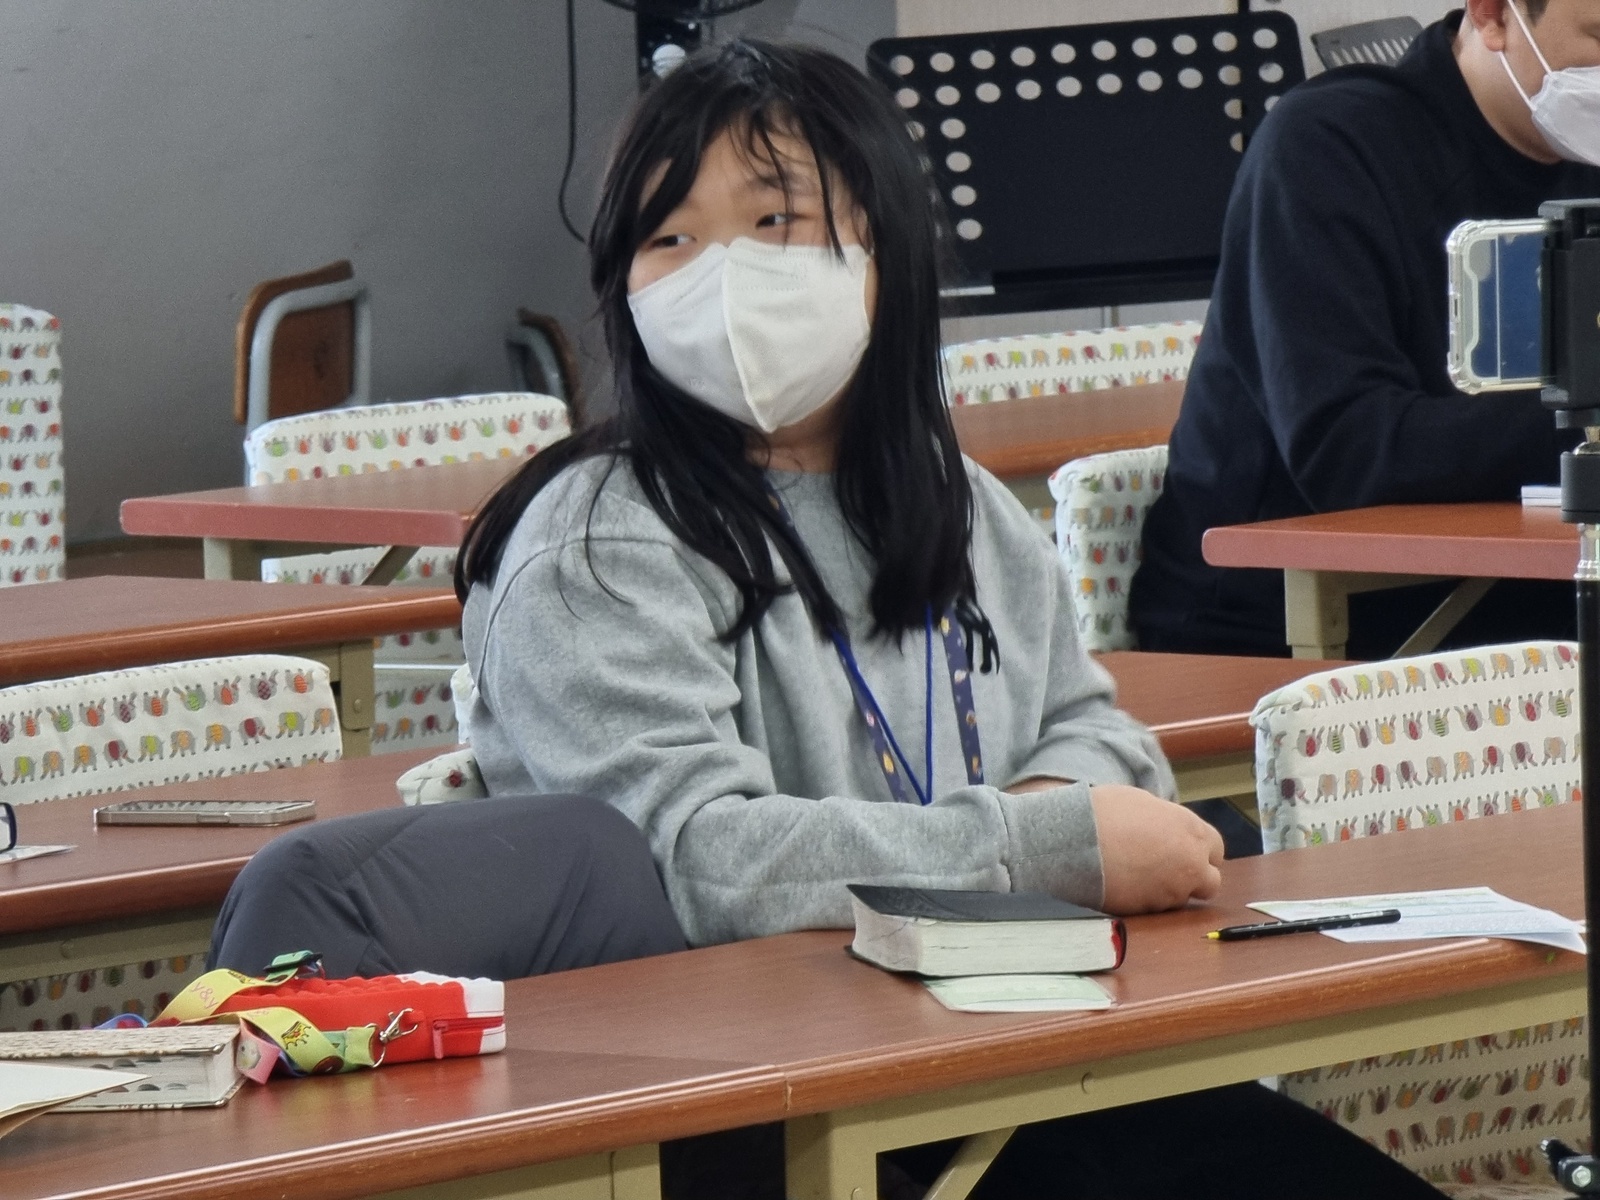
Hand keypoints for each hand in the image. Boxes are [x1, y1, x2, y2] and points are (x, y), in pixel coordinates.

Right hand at [1089, 785, 1223, 913]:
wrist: (1077, 838)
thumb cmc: (1107, 811)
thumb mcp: (1146, 803)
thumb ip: (1169, 821)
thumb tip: (1169, 830)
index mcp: (1193, 832)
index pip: (1216, 850)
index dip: (1201, 851)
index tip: (1185, 850)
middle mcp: (1191, 864)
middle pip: (1210, 882)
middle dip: (1195, 878)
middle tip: (1170, 869)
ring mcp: (1172, 891)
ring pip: (1182, 898)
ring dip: (1169, 889)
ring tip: (1140, 874)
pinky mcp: (1151, 910)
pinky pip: (1156, 908)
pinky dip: (1146, 899)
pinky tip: (1127, 883)